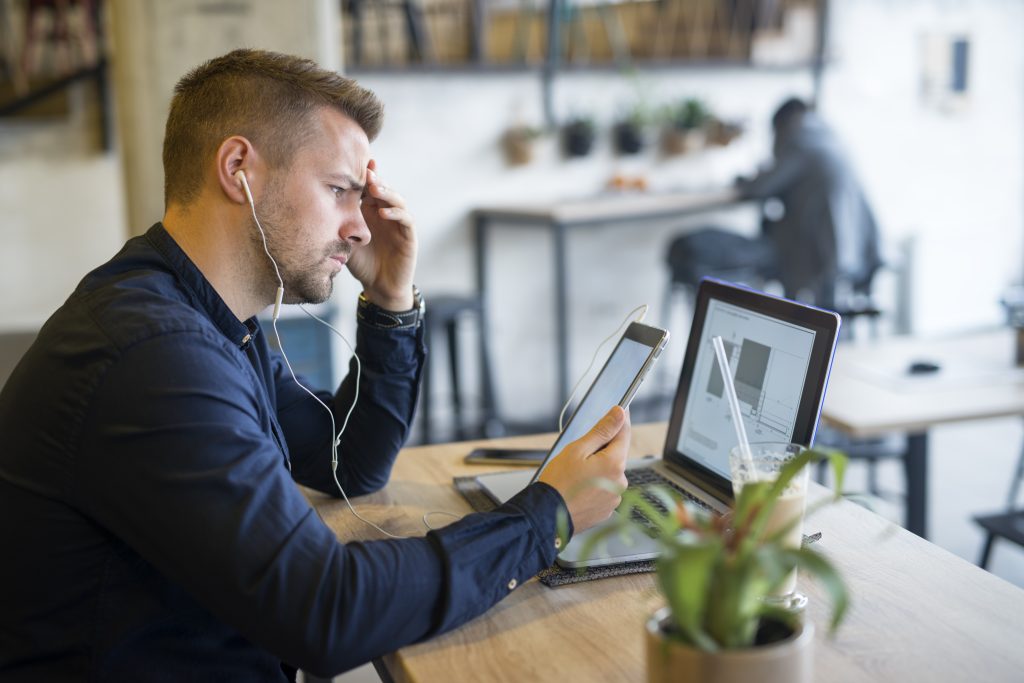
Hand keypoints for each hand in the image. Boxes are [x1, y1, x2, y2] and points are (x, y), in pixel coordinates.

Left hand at [347, 159, 417, 309]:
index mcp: (370, 212)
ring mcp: (399, 223)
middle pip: (383, 189)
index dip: (362, 177)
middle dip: (374, 179)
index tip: (351, 164)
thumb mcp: (346, 242)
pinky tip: (383, 212)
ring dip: (387, 192)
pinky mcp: (409, 236)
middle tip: (365, 171)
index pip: (368, 189)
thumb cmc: (363, 264)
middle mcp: (386, 214)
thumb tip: (316, 209)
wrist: (379, 288)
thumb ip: (338, 226)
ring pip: (397, 200)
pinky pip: (406, 220)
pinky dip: (396, 213)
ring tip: (374, 188)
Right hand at [538, 406, 630, 533]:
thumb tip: (619, 414)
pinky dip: (594, 487)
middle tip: (579, 455)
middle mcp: (620, 482)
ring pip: (609, 474)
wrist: (547, 515)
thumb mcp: (577, 449)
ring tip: (575, 477)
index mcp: (614, 464)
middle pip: (616, 455)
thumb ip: (601, 430)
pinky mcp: (606, 510)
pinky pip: (604, 490)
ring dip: (598, 470)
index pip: (624, 434)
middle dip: (601, 451)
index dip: (620, 420)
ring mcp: (614, 498)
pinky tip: (578, 489)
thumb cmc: (558, 482)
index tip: (619, 409)